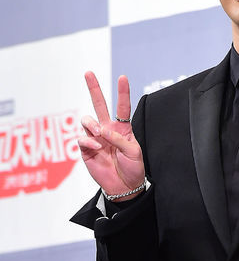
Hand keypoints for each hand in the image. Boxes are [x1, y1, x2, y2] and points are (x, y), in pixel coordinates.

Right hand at [78, 72, 144, 197]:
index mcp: (123, 128)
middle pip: (99, 105)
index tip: (123, 77)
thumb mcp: (134, 152)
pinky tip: (96, 145)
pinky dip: (88, 140)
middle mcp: (108, 130)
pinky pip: (82, 138)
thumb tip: (102, 130)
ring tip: (99, 133)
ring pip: (87, 120)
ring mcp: (96, 138)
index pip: (122, 107)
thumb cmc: (133, 168)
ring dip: (91, 123)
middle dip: (94, 88)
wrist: (125, 187)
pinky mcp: (86, 150)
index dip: (122, 93)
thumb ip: (119, 139)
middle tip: (88, 73)